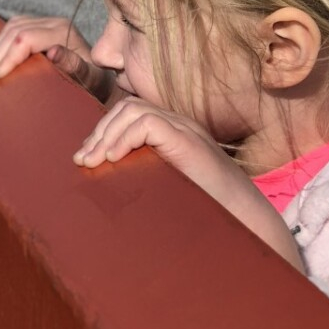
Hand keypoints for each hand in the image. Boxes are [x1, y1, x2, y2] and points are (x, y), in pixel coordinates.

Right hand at [0, 16, 115, 101]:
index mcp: (64, 32)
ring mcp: (47, 23)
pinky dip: (1, 44)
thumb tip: (53, 52)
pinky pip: (14, 29)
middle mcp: (54, 22)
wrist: (104, 78)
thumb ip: (74, 66)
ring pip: (12, 27)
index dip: (8, 57)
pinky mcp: (41, 28)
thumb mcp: (91, 78)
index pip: (26, 38)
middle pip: (15, 30)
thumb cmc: (97, 82)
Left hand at [75, 98, 303, 269]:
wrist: (245, 220)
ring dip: (106, 134)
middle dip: (99, 132)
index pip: (130, 114)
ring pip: (133, 111)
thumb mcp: (165, 190)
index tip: (87, 160)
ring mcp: (186, 130)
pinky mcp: (189, 141)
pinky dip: (125, 138)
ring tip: (94, 162)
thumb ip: (144, 180)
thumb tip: (109, 195)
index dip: (104, 133)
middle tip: (83, 161)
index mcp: (173, 134)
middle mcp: (180, 126)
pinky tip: (114, 159)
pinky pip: (147, 124)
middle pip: (127, 108)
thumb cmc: (207, 212)